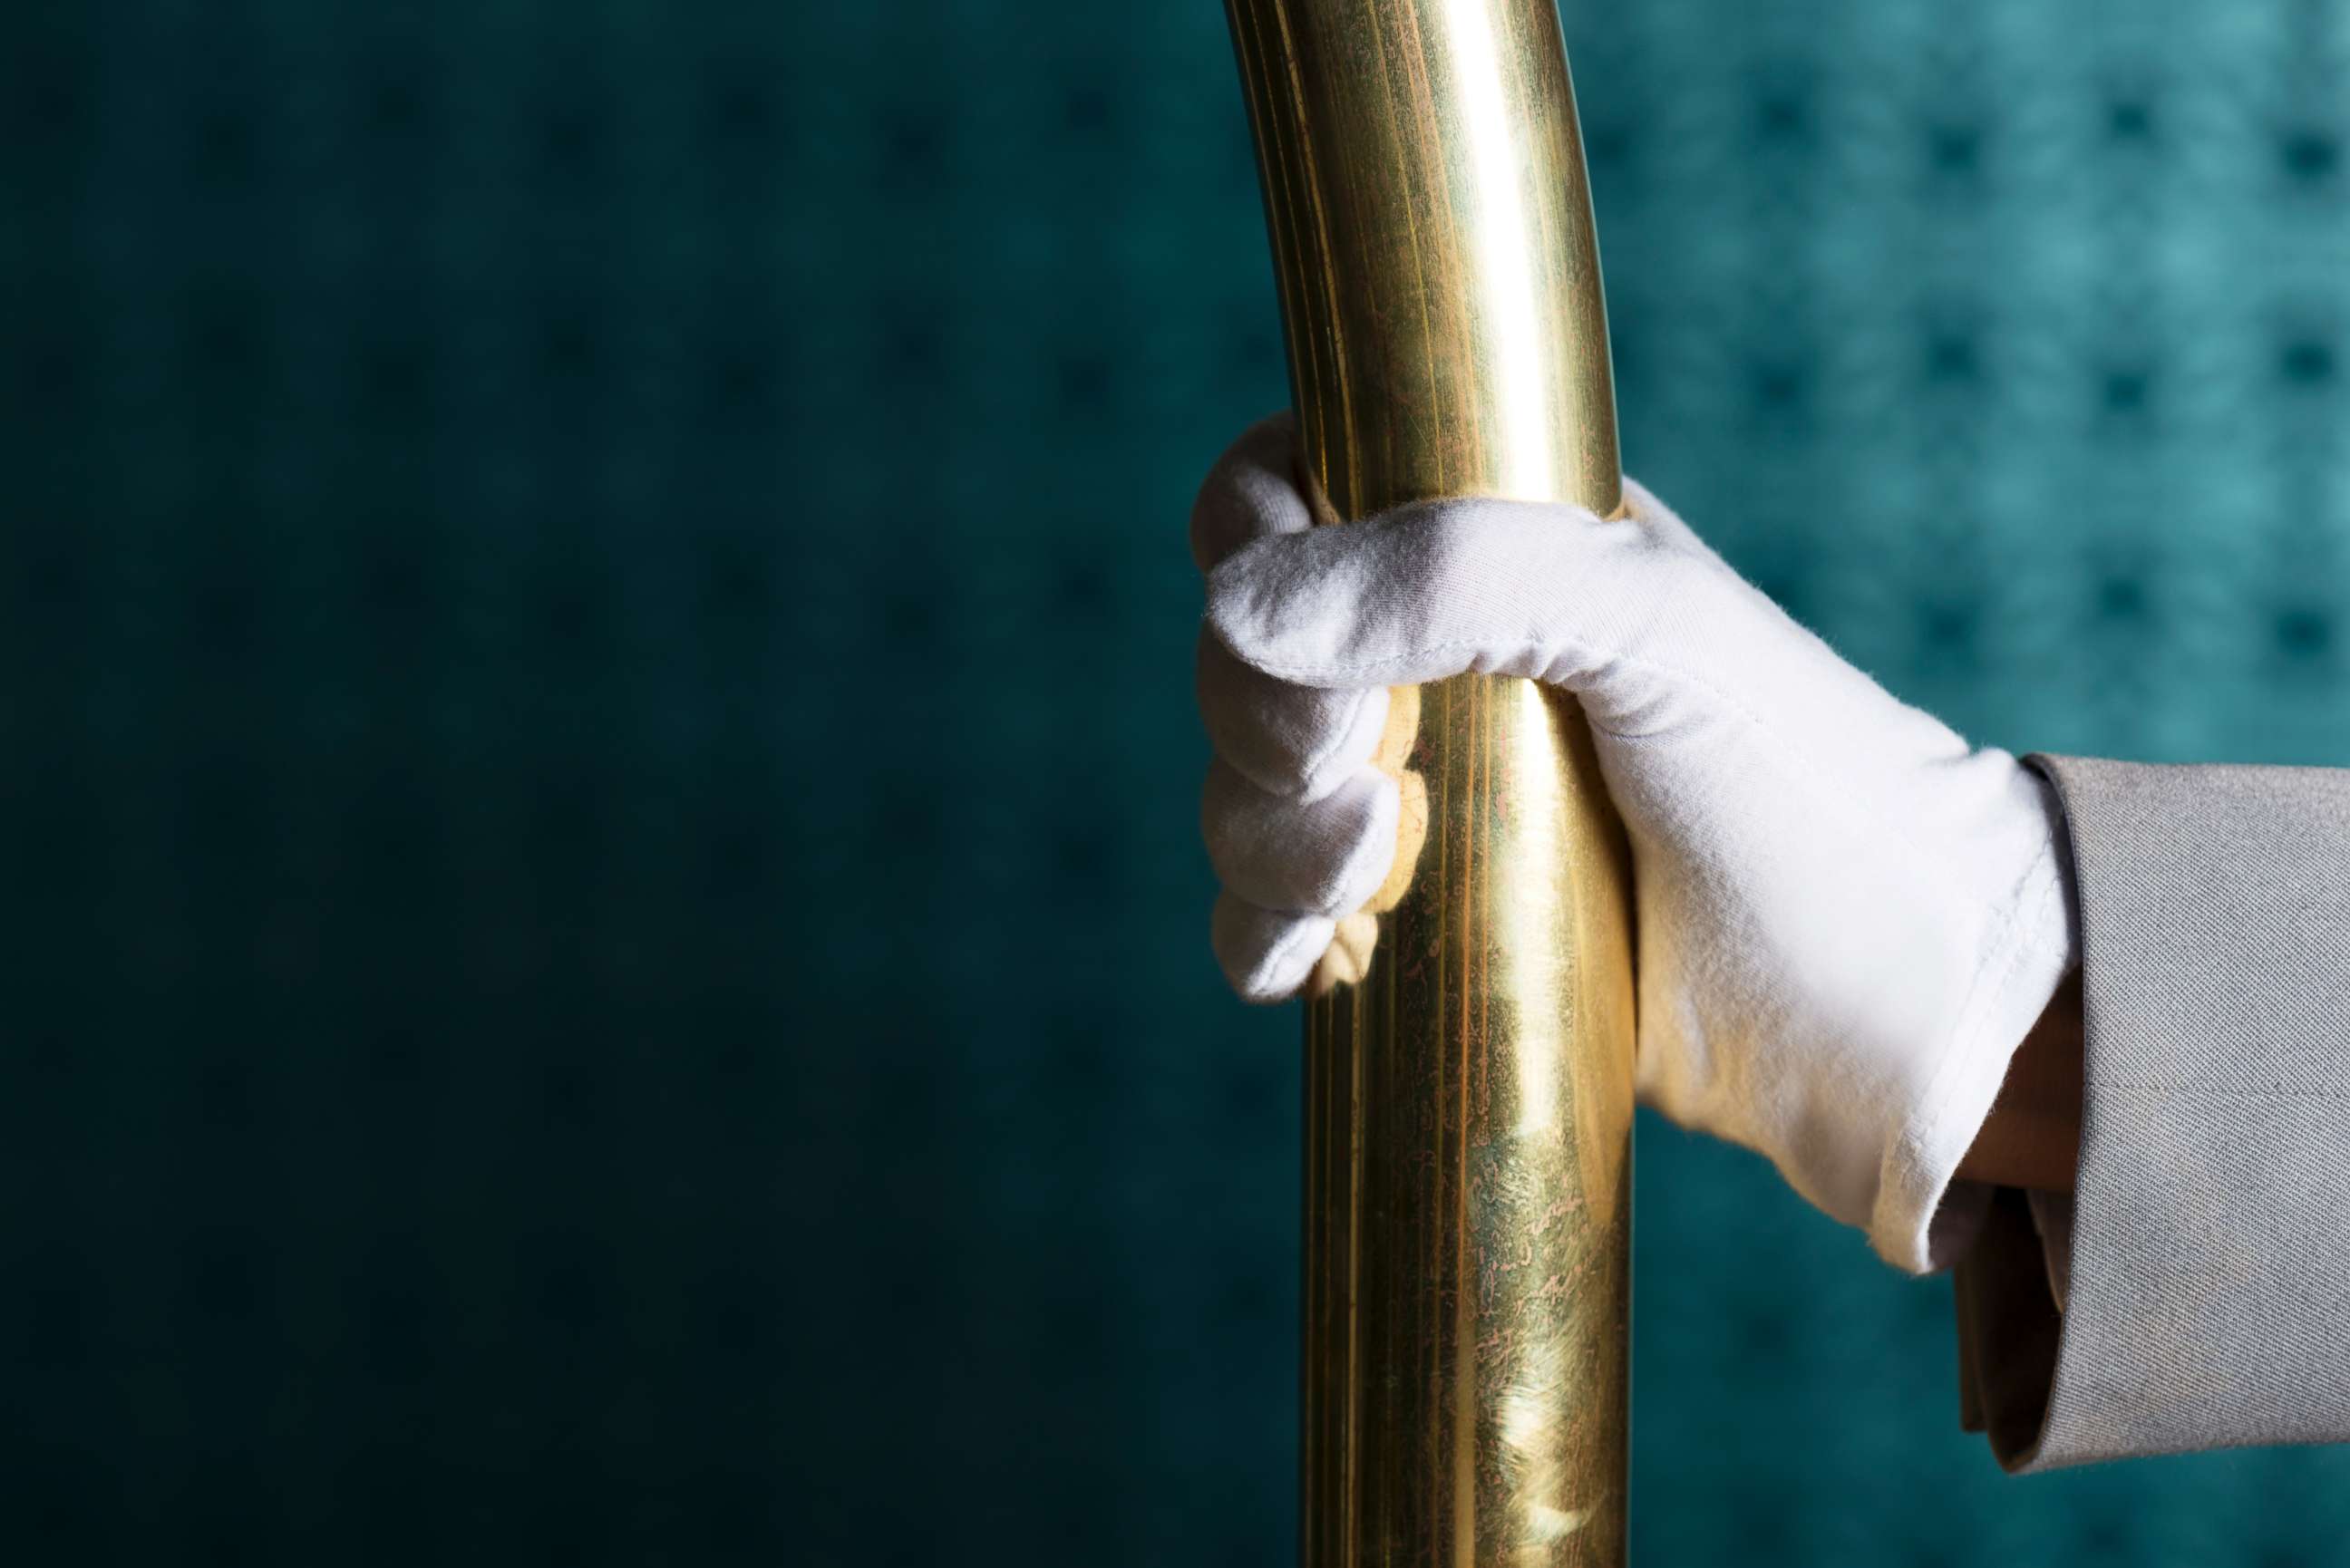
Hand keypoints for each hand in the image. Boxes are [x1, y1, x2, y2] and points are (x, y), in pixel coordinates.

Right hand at [1192, 416, 2075, 1270]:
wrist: (1907, 1007)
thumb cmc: (1810, 786)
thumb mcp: (1659, 632)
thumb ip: (1464, 575)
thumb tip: (1239, 607)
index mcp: (1497, 545)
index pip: (1293, 491)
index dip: (1254, 552)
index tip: (1309, 645)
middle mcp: (1443, 663)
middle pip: (1246, 657)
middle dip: (1260, 726)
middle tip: (1363, 782)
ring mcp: (1430, 801)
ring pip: (1249, 794)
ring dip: (1267, 839)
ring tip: (1378, 880)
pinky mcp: (1426, 931)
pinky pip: (1277, 924)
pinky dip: (1263, 939)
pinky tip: (1314, 965)